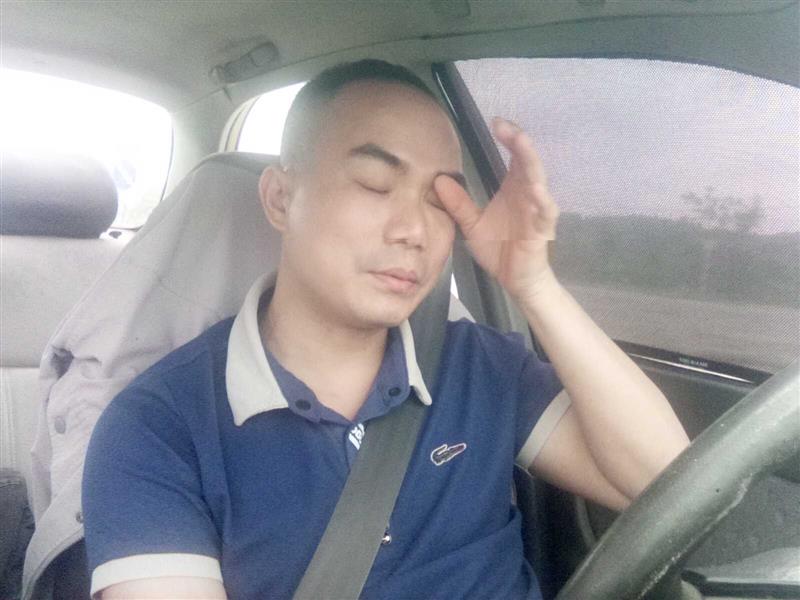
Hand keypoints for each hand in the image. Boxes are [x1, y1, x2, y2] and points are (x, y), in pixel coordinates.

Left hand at [434, 117, 558, 300]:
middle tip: (505, 125)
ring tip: (522, 142)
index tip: (495, 121)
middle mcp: (529, 192)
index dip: (508, 137)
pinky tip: (537, 189)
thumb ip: (458, 203)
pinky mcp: (543, 228)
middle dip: (518, 140)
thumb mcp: (471, 224)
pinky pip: (545, 211)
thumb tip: (438, 181)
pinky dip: (542, 199)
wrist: (515, 279)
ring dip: (531, 160)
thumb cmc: (499, 249)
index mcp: (514, 186)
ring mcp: (538, 209)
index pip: (515, 155)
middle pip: (527, 160)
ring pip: (538, 179)